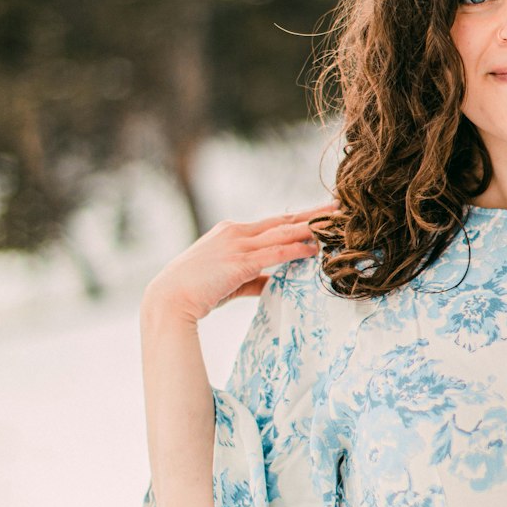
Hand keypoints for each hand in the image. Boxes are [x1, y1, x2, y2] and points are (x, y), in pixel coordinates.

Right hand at [142, 204, 338, 323]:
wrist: (168, 299)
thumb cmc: (194, 292)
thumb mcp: (227, 280)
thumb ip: (252, 278)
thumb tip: (272, 283)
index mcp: (231, 232)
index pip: (272, 223)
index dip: (298, 218)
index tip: (320, 214)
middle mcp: (236, 232)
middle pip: (283, 220)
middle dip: (312, 214)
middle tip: (338, 207)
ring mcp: (237, 245)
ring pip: (283, 232)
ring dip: (311, 228)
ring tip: (336, 224)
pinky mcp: (239, 262)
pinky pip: (275, 253)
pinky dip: (296, 249)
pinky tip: (315, 249)